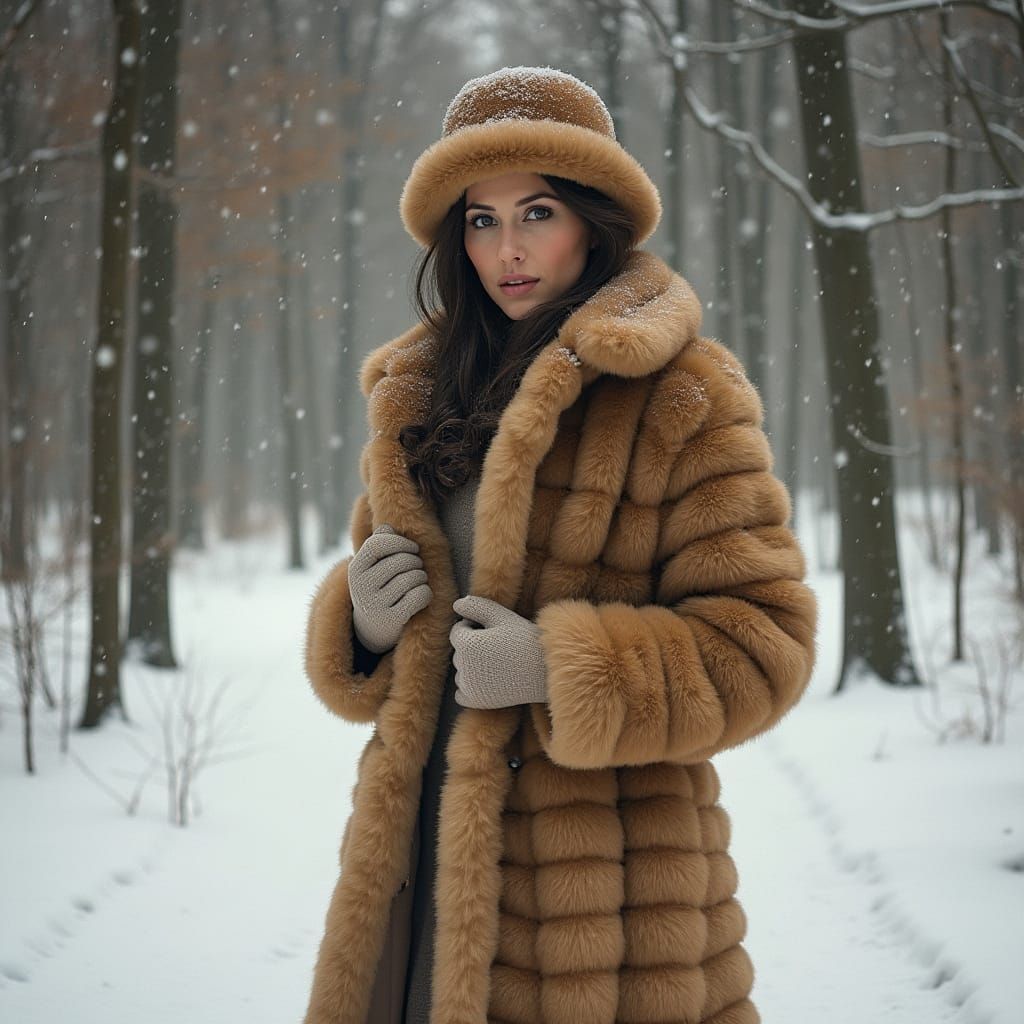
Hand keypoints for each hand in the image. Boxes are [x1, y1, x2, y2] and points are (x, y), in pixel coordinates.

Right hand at [349, 524, 431, 653]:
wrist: (372, 628)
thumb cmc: (379, 586)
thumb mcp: (372, 565)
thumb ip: (379, 542)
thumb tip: (388, 528)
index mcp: (355, 568)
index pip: (379, 544)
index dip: (401, 542)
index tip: (412, 549)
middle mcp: (361, 586)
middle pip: (401, 561)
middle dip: (416, 562)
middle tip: (416, 568)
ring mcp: (375, 605)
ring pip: (413, 578)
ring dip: (421, 578)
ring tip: (417, 582)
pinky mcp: (392, 620)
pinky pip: (420, 595)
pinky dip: (425, 593)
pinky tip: (421, 596)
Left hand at [449, 595, 547, 708]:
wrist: (545, 671)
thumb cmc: (524, 639)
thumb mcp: (501, 616)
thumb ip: (476, 606)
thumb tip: (456, 604)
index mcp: (467, 643)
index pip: (458, 631)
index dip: (476, 628)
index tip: (496, 633)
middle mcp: (463, 666)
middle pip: (459, 652)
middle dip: (473, 648)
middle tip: (499, 649)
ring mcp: (469, 686)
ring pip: (461, 672)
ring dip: (472, 668)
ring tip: (498, 664)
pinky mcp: (476, 701)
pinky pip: (461, 693)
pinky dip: (471, 688)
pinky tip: (490, 681)